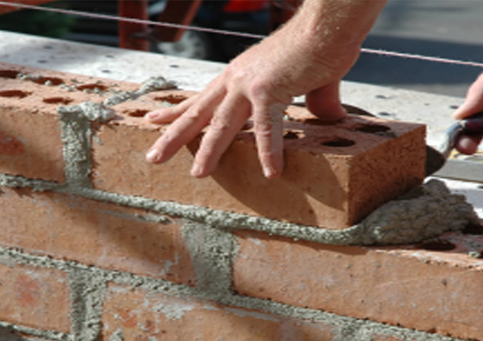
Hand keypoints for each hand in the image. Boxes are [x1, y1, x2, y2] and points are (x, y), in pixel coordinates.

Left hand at [143, 21, 360, 177]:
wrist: (328, 23)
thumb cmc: (320, 45)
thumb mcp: (310, 79)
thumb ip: (317, 102)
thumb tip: (329, 118)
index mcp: (240, 74)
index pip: (202, 97)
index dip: (177, 111)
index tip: (154, 120)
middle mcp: (237, 78)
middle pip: (198, 113)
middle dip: (173, 136)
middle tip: (153, 157)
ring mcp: (250, 84)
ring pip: (221, 124)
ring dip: (208, 151)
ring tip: (197, 174)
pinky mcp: (270, 90)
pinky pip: (267, 128)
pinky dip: (269, 151)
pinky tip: (271, 172)